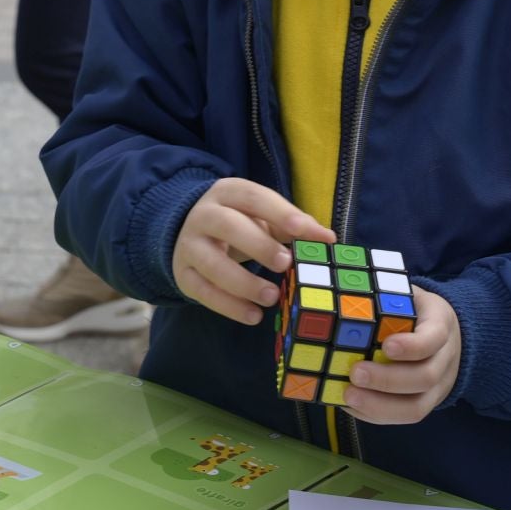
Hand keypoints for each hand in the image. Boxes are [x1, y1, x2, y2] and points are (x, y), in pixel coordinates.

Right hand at [171, 179, 333, 325]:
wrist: (190, 234)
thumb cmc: (239, 224)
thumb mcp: (263, 217)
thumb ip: (294, 226)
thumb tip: (327, 239)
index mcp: (227, 193)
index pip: (253, 198)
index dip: (279, 213)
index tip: (303, 230)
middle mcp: (203, 215)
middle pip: (226, 225)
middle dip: (257, 244)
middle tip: (285, 263)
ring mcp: (189, 245)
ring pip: (211, 262)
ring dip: (243, 282)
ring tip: (272, 296)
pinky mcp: (183, 274)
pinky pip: (202, 291)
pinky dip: (228, 306)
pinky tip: (253, 316)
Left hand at [342, 287, 460, 424]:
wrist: (447, 334)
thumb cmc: (415, 311)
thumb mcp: (407, 294)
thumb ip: (384, 295)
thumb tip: (344, 291)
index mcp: (440, 326)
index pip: (434, 339)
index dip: (413, 346)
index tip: (387, 345)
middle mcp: (444, 360)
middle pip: (425, 377)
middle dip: (388, 379)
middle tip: (355, 373)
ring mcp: (437, 387)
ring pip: (416, 407)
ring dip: (380, 405)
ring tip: (348, 395)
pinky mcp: (425, 404)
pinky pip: (403, 417)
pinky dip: (375, 414)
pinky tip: (350, 406)